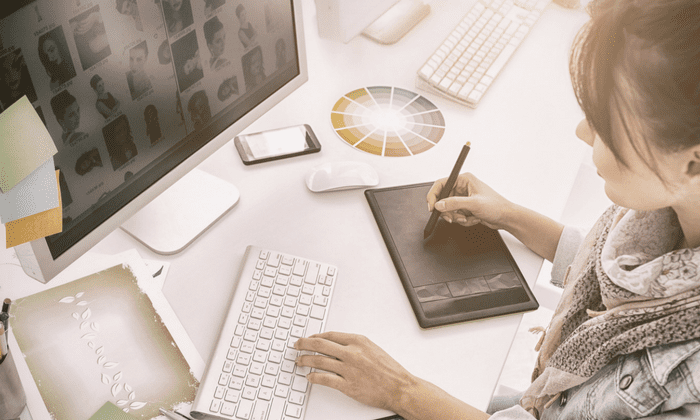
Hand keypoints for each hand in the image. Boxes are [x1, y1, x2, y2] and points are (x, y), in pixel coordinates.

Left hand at [295, 332, 415, 411]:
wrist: (399, 387)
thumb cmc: (389, 370)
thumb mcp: (372, 349)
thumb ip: (355, 346)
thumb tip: (336, 345)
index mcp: (358, 341)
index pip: (330, 335)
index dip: (316, 336)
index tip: (309, 338)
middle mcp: (352, 353)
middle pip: (320, 345)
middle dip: (304, 344)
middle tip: (297, 345)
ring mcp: (348, 369)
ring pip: (319, 361)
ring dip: (306, 360)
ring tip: (299, 361)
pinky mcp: (347, 385)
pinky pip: (324, 379)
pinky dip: (314, 377)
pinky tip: (309, 376)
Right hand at [426, 172, 513, 230]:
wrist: (506, 218)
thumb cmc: (496, 206)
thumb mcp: (474, 203)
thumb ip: (454, 203)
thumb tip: (439, 204)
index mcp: (464, 180)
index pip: (441, 184)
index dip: (434, 195)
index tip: (432, 206)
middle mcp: (462, 187)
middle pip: (443, 199)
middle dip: (448, 211)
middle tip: (453, 217)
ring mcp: (463, 198)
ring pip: (448, 209)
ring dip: (456, 216)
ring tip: (467, 217)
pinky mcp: (465, 208)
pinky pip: (455, 215)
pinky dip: (462, 219)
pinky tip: (473, 218)